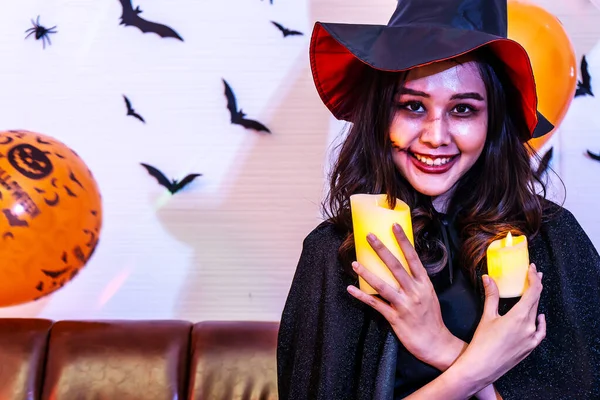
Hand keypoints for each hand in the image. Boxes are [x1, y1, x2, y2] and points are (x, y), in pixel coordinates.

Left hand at [347, 223, 463, 369]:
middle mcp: (415, 291)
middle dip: (382, 250)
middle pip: (396, 266)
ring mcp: (404, 305)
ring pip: (383, 285)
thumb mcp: (429, 294)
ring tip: (354, 262)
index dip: (403, 241)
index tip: (394, 226)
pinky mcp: (395, 318)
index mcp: (424, 283)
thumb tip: (403, 264)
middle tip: (369, 236)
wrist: (436, 343)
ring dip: (368, 273)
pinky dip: (362, 296)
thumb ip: (416, 281)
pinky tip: (351, 289)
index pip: (413, 258)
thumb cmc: (430, 317)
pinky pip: (375, 304)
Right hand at [450, 264, 545, 388]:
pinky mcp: (530, 347)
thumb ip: (491, 296)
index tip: (532, 269)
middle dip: (535, 286)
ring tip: (532, 292)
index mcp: (519, 316)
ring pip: (536, 314)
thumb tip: (488, 278)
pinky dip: (540, 322)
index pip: (533, 292)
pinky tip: (539, 318)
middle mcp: (529, 326)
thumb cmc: (482, 343)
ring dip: (535, 301)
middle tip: (533, 274)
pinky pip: (540, 331)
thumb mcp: (487, 316)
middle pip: (536, 301)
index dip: (534, 278)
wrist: (482, 367)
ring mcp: (531, 338)